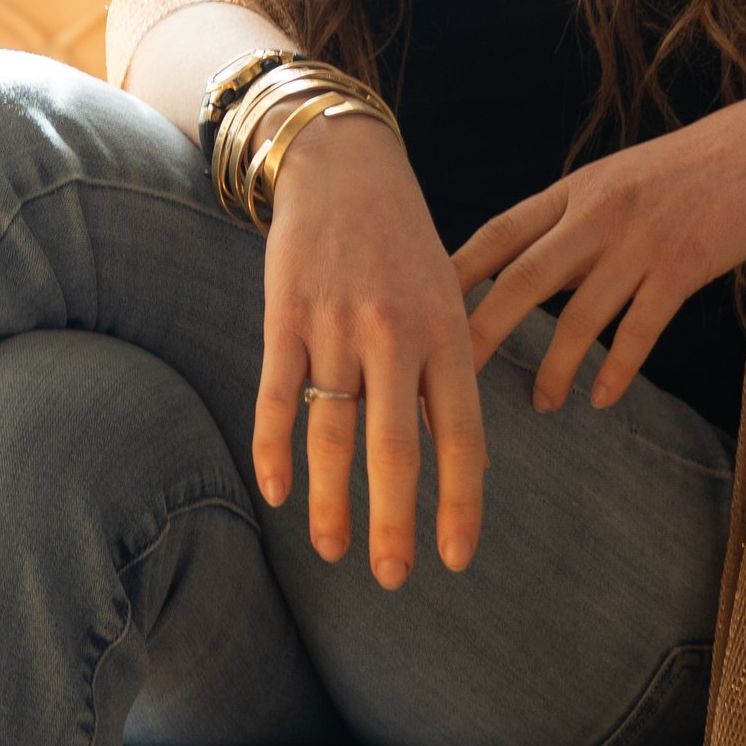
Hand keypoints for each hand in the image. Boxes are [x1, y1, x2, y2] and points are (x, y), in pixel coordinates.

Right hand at [252, 114, 488, 580]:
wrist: (345, 168)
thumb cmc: (405, 247)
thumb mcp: (448, 303)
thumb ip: (450, 380)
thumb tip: (471, 466)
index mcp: (448, 335)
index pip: (460, 436)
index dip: (460, 502)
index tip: (455, 558)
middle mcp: (395, 335)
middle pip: (394, 449)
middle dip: (392, 521)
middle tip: (390, 577)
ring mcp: (336, 327)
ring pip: (331, 432)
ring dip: (330, 499)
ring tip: (335, 550)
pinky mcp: (286, 317)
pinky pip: (277, 395)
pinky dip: (274, 447)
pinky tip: (276, 491)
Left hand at [453, 83, 745, 408]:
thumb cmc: (693, 167)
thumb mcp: (618, 181)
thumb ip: (573, 224)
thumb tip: (529, 274)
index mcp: (574, 190)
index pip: (497, 233)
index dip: (455, 272)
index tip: (416, 308)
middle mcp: (597, 214)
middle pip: (520, 279)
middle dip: (479, 332)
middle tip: (449, 378)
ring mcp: (639, 241)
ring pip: (578, 316)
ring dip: (553, 367)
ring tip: (539, 405)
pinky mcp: (684, 266)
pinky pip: (640, 330)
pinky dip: (616, 370)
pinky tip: (601, 399)